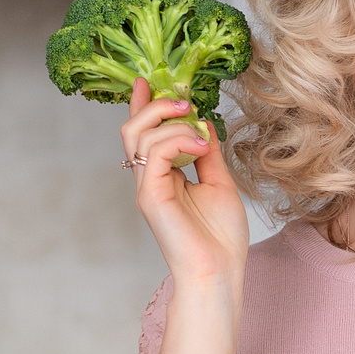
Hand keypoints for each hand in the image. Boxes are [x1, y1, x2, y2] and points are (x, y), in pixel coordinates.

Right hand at [120, 82, 249, 298]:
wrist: (219, 273)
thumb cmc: (220, 239)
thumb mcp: (219, 184)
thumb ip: (208, 154)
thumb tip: (203, 123)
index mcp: (164, 177)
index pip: (146, 134)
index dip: (143, 105)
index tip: (147, 81)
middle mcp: (150, 180)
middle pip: (134, 129)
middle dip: (156, 105)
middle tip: (184, 103)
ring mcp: (147, 188)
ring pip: (141, 135)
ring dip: (173, 123)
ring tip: (200, 132)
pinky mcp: (150, 196)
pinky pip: (155, 152)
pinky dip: (179, 140)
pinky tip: (201, 146)